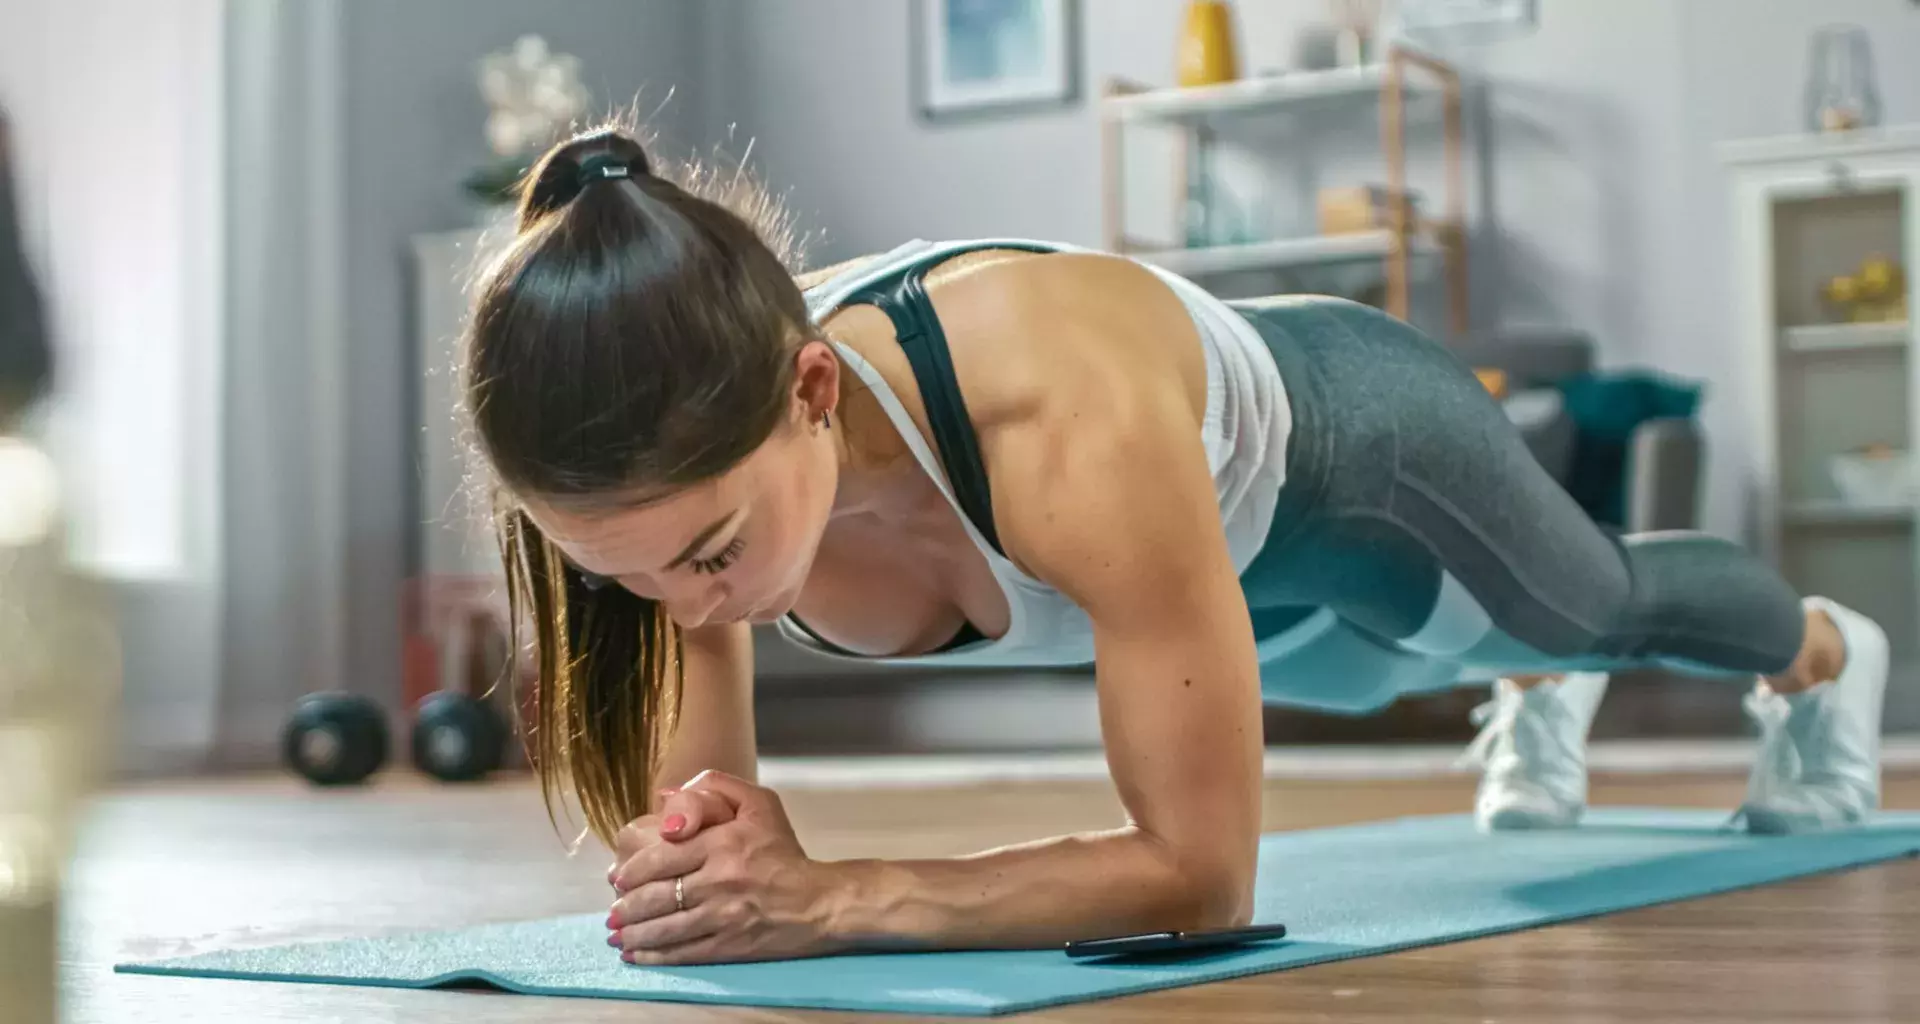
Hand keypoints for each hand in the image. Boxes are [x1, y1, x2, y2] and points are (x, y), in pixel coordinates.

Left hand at [605, 771, 844, 964]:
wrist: (818, 902)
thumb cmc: (785, 852)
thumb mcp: (759, 803)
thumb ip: (714, 787)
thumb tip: (664, 796)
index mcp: (722, 843)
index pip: (662, 857)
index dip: (632, 869)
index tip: (619, 877)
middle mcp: (719, 880)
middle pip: (656, 894)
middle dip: (626, 905)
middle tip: (614, 908)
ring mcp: (722, 916)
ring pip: (664, 926)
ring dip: (633, 932)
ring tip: (616, 932)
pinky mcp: (728, 945)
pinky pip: (682, 951)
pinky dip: (654, 955)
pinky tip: (635, 954)